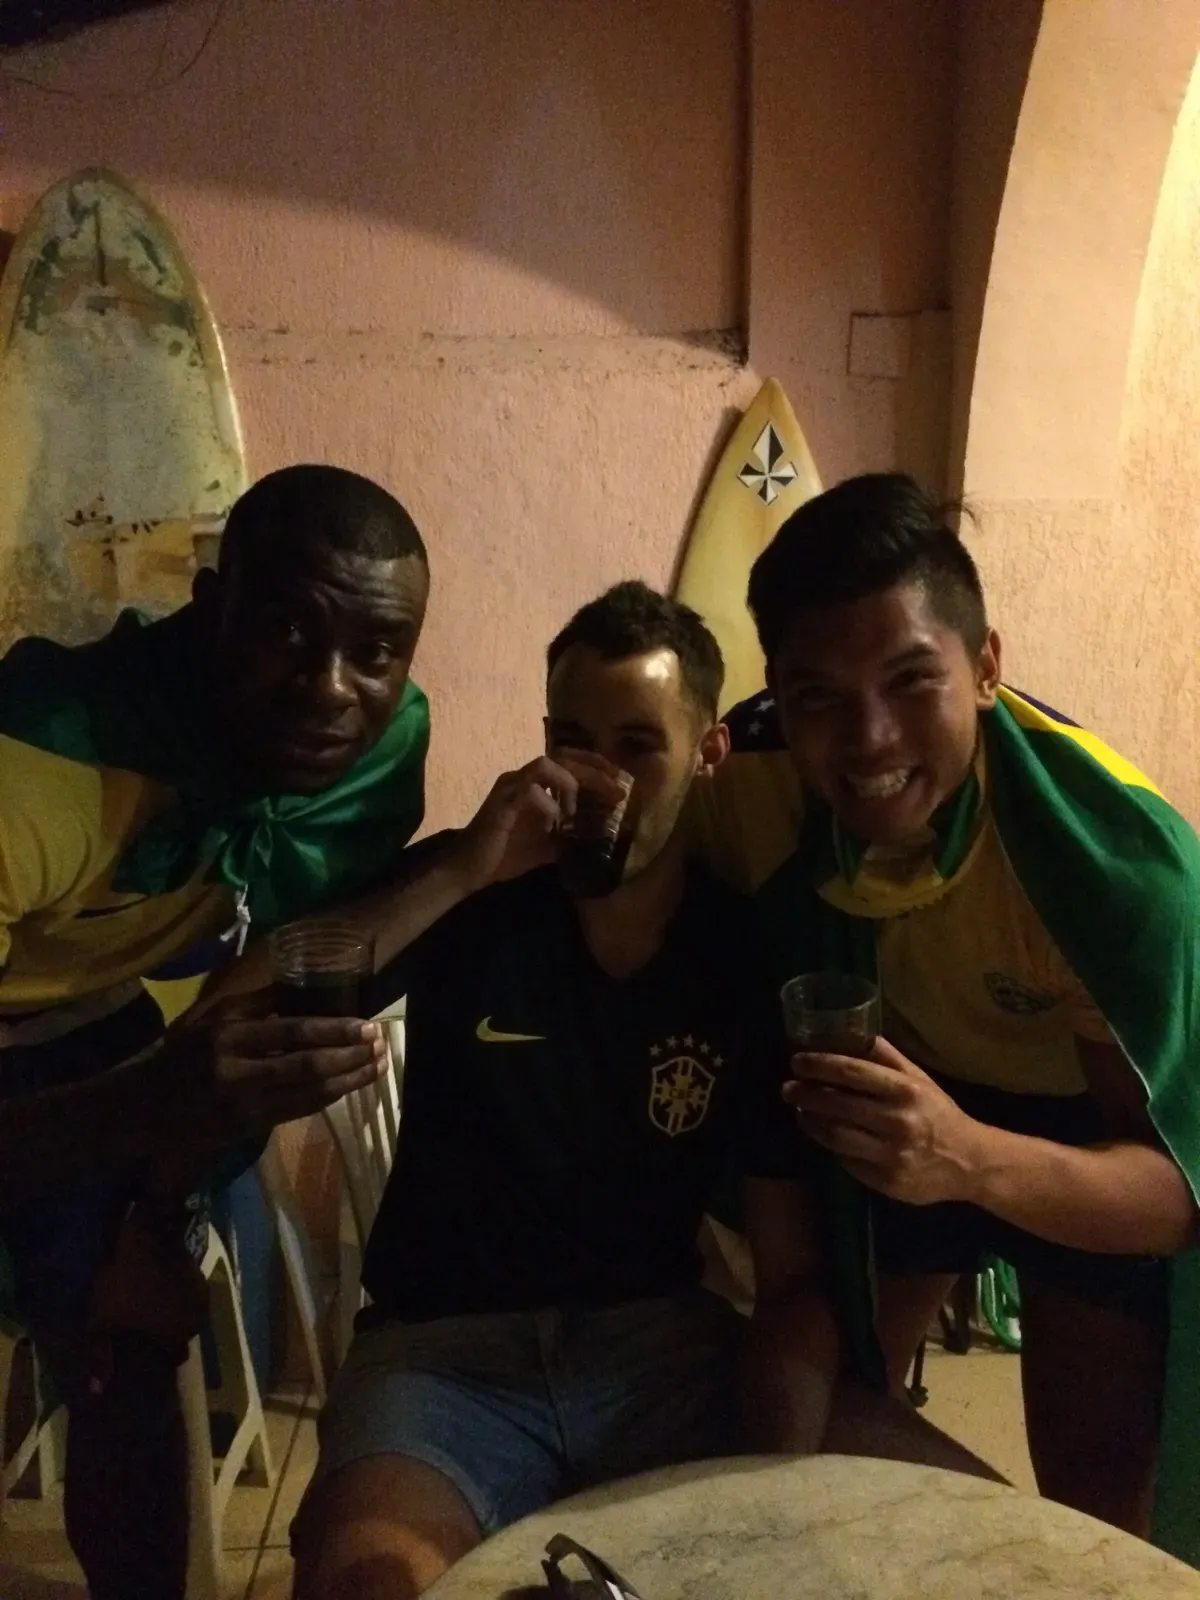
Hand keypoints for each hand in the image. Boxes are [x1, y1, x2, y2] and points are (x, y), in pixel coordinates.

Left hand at [85, 1203, 207, 1387]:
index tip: (151, 1350)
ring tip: (158, 1305)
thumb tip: (97, 1390)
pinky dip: (182, 1294)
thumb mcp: (100, 1320)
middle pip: (185, 1335)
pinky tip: (166, 1287)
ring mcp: (200, 1296)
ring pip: (191, 1314)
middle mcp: (194, 1321)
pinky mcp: (200, 1275)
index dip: (164, 1355)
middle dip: (172, 1332)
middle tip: (152, 1325)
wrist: (148, 1237)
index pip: (176, 1357)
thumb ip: (100, 1356)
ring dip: (178, 1313)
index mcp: (173, 1337)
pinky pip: (192, 1293)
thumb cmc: (123, 1282)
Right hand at [166, 992, 387, 1145]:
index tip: (368, 1025)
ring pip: (309, 1094)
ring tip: (378, 1067)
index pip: (293, 1032)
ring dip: (350, 1080)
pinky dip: (328, 1098)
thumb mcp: (210, 1018)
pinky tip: (349, 1086)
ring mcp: (244, 1106)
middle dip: (351, 1057)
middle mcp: (238, 1073)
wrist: (143, 1107)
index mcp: (228, 1037)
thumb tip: (303, 986)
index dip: (335, 1030)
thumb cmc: (180, 1054)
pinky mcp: (249, 1129)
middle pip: (309, 1066)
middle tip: (382, 1046)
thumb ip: (256, 1003)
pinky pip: (298, 1111)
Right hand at [452, 750, 628, 890]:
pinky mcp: (501, 802)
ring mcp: (510, 787)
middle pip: (563, 757)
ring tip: (576, 809)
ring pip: (545, 764)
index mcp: (533, 784)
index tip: (620, 782)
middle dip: (594, 771)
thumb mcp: (547, 846)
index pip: (568, 762)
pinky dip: (549, 805)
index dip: (595, 767)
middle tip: (617, 789)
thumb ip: (568, 835)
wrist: (469, 869)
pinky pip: (530, 791)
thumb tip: (597, 837)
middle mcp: (521, 778)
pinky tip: (554, 825)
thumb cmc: (505, 854)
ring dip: (569, 784)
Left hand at [783, 1037, 984, 1204]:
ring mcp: (891, 1154)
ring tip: (799, 1110)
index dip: (819, 1065)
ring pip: (835, 1136)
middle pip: (837, 1105)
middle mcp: (898, 1122)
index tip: (797, 1061)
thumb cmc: (938, 1114)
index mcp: (906, 1091)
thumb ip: (888, 1058)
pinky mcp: (885, 1181)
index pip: (852, 1073)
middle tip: (787, 1088)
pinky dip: (829, 1145)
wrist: (969, 1162)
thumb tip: (854, 1031)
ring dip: (810, 1121)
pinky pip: (847, 1160)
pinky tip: (822, 1134)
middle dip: (806, 1094)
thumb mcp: (920, 1080)